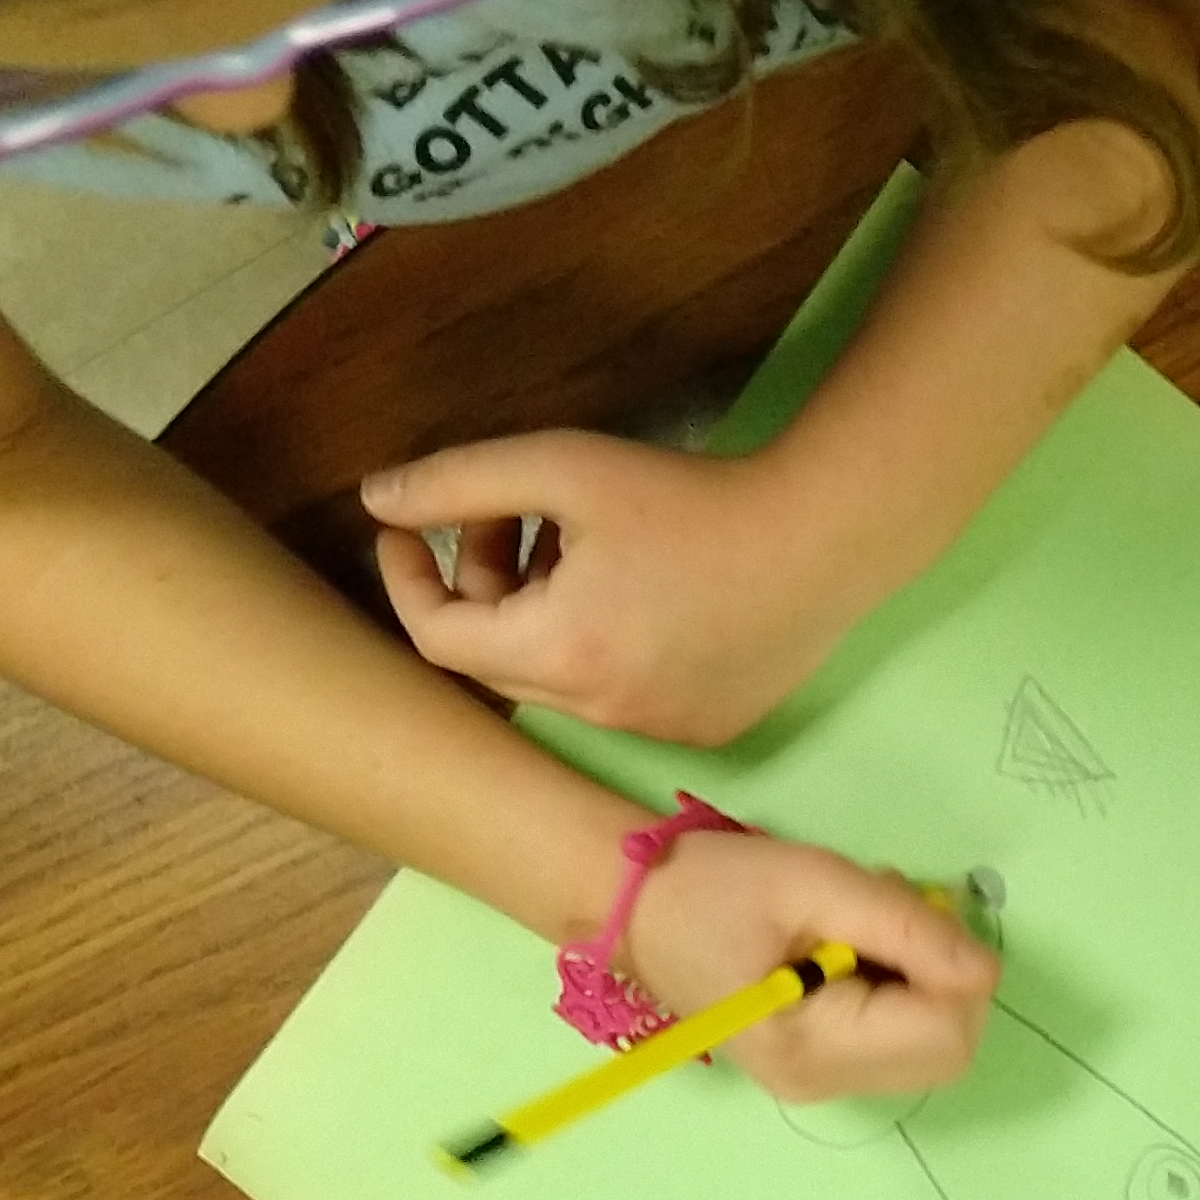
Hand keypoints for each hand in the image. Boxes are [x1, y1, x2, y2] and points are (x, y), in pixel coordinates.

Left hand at [367, 432, 841, 747]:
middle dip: (481, 586)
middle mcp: (600, 711)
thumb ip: (457, 483)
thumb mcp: (562, 468)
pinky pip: (620, 698)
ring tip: (580, 548)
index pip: (439, 636)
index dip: (409, 578)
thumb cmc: (689, 499)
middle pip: (497, 660)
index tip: (405, 527)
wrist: (824, 541)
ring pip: (559, 680)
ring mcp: (656, 731)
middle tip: (509, 516)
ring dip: (541, 617)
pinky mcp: (703, 730)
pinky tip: (642, 594)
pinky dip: (602, 648)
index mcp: (558, 652)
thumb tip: (375, 499)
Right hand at [621, 826, 999, 1103]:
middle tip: (888, 913)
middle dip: (942, 976)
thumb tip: (985, 970)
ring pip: (931, 1047)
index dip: (953, 970)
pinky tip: (853, 952)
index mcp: (812, 1047)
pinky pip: (898, 1043)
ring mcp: (822, 1086)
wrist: (638, 910)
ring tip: (860, 928)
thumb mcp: (816, 883)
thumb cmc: (715, 887)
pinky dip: (900, 995)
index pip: (944, 1031)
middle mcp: (821, 1084)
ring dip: (923, 982)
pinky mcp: (823, 1071)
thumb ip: (906, 927)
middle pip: (947, 1048)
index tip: (914, 912)